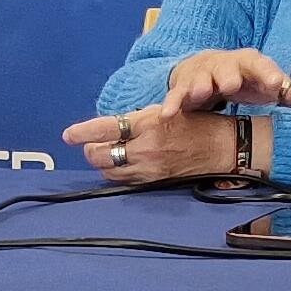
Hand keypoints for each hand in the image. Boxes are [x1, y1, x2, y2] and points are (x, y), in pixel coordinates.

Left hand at [63, 103, 238, 186]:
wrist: (222, 147)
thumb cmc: (197, 123)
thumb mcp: (164, 109)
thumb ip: (135, 120)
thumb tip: (109, 127)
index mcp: (148, 124)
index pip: (105, 129)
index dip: (82, 133)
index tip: (68, 135)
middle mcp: (146, 148)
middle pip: (100, 155)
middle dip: (90, 149)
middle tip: (91, 143)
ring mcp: (149, 168)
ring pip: (109, 171)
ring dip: (102, 162)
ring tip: (107, 152)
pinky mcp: (154, 181)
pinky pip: (125, 180)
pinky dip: (117, 172)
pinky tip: (121, 163)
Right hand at [159, 49, 290, 118]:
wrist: (207, 69)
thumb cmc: (246, 80)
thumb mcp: (270, 85)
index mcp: (250, 63)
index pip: (262, 65)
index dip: (269, 73)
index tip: (276, 84)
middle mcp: (226, 65)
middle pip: (228, 67)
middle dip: (229, 75)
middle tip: (231, 85)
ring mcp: (203, 75)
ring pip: (200, 79)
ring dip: (199, 85)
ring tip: (199, 93)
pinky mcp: (183, 88)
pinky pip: (177, 95)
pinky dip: (172, 103)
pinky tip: (169, 113)